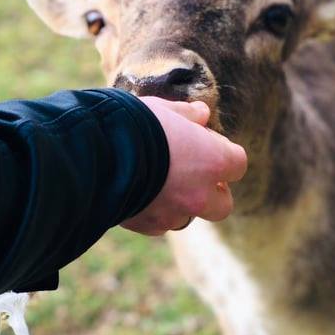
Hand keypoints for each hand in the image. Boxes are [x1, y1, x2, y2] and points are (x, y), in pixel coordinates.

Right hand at [122, 98, 246, 235]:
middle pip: (222, 204)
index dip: (223, 152)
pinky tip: (139, 193)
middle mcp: (199, 194)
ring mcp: (173, 214)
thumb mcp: (163, 109)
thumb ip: (187, 114)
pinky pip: (159, 224)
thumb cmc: (136, 124)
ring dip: (181, 203)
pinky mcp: (147, 225)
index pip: (238, 163)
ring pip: (187, 216)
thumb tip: (201, 114)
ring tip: (159, 181)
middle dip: (213, 191)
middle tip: (195, 173)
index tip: (206, 142)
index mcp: (212, 161)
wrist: (96, 154)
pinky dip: (155, 212)